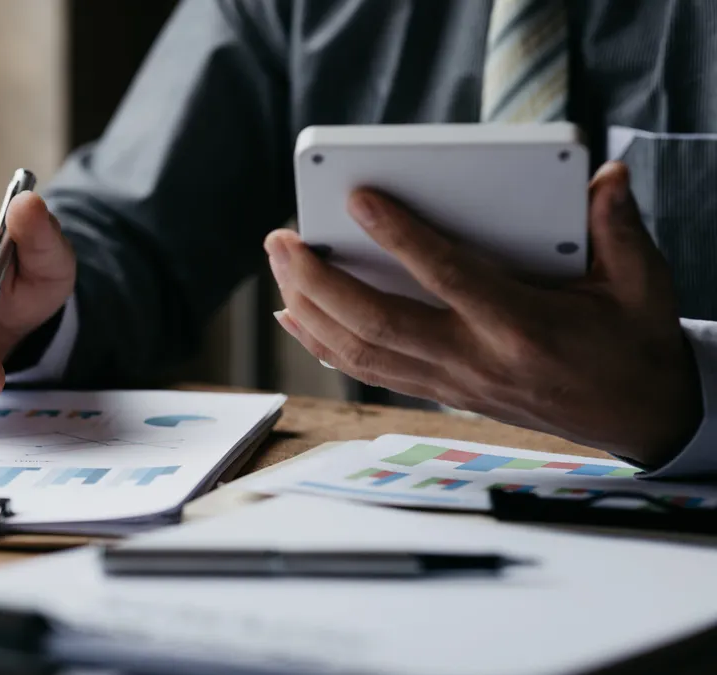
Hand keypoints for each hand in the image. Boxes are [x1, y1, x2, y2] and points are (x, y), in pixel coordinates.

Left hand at [265, 161, 701, 465]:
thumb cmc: (635, 345)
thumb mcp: (643, 283)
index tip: (358, 198)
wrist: (641, 419)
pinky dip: (325, 343)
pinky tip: (295, 316)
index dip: (400, 237)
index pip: (448, 276)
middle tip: (281, 238)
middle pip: (377, 324)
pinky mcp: (442, 394)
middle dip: (318, 281)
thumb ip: (619, 227)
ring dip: (310, 309)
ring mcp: (452, 384)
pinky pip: (370, 369)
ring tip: (278, 265)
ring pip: (361, 353)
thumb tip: (605, 175)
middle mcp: (476, 362)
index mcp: (522, 328)